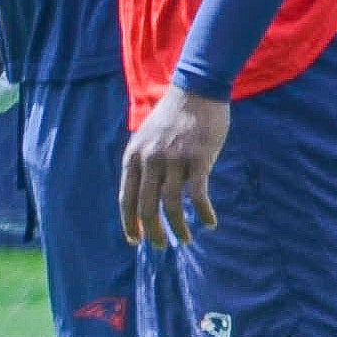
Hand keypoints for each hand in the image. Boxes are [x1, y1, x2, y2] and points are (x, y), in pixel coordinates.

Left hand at [118, 84, 230, 247]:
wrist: (196, 90)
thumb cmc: (172, 117)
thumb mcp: (145, 138)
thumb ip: (142, 164)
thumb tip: (142, 196)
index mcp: (133, 157)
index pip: (126, 199)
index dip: (129, 223)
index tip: (135, 240)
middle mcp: (150, 160)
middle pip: (147, 207)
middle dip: (153, 232)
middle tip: (161, 246)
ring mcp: (174, 160)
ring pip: (172, 206)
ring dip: (179, 228)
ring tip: (185, 240)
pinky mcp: (198, 159)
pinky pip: (198, 195)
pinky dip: (204, 213)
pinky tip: (210, 224)